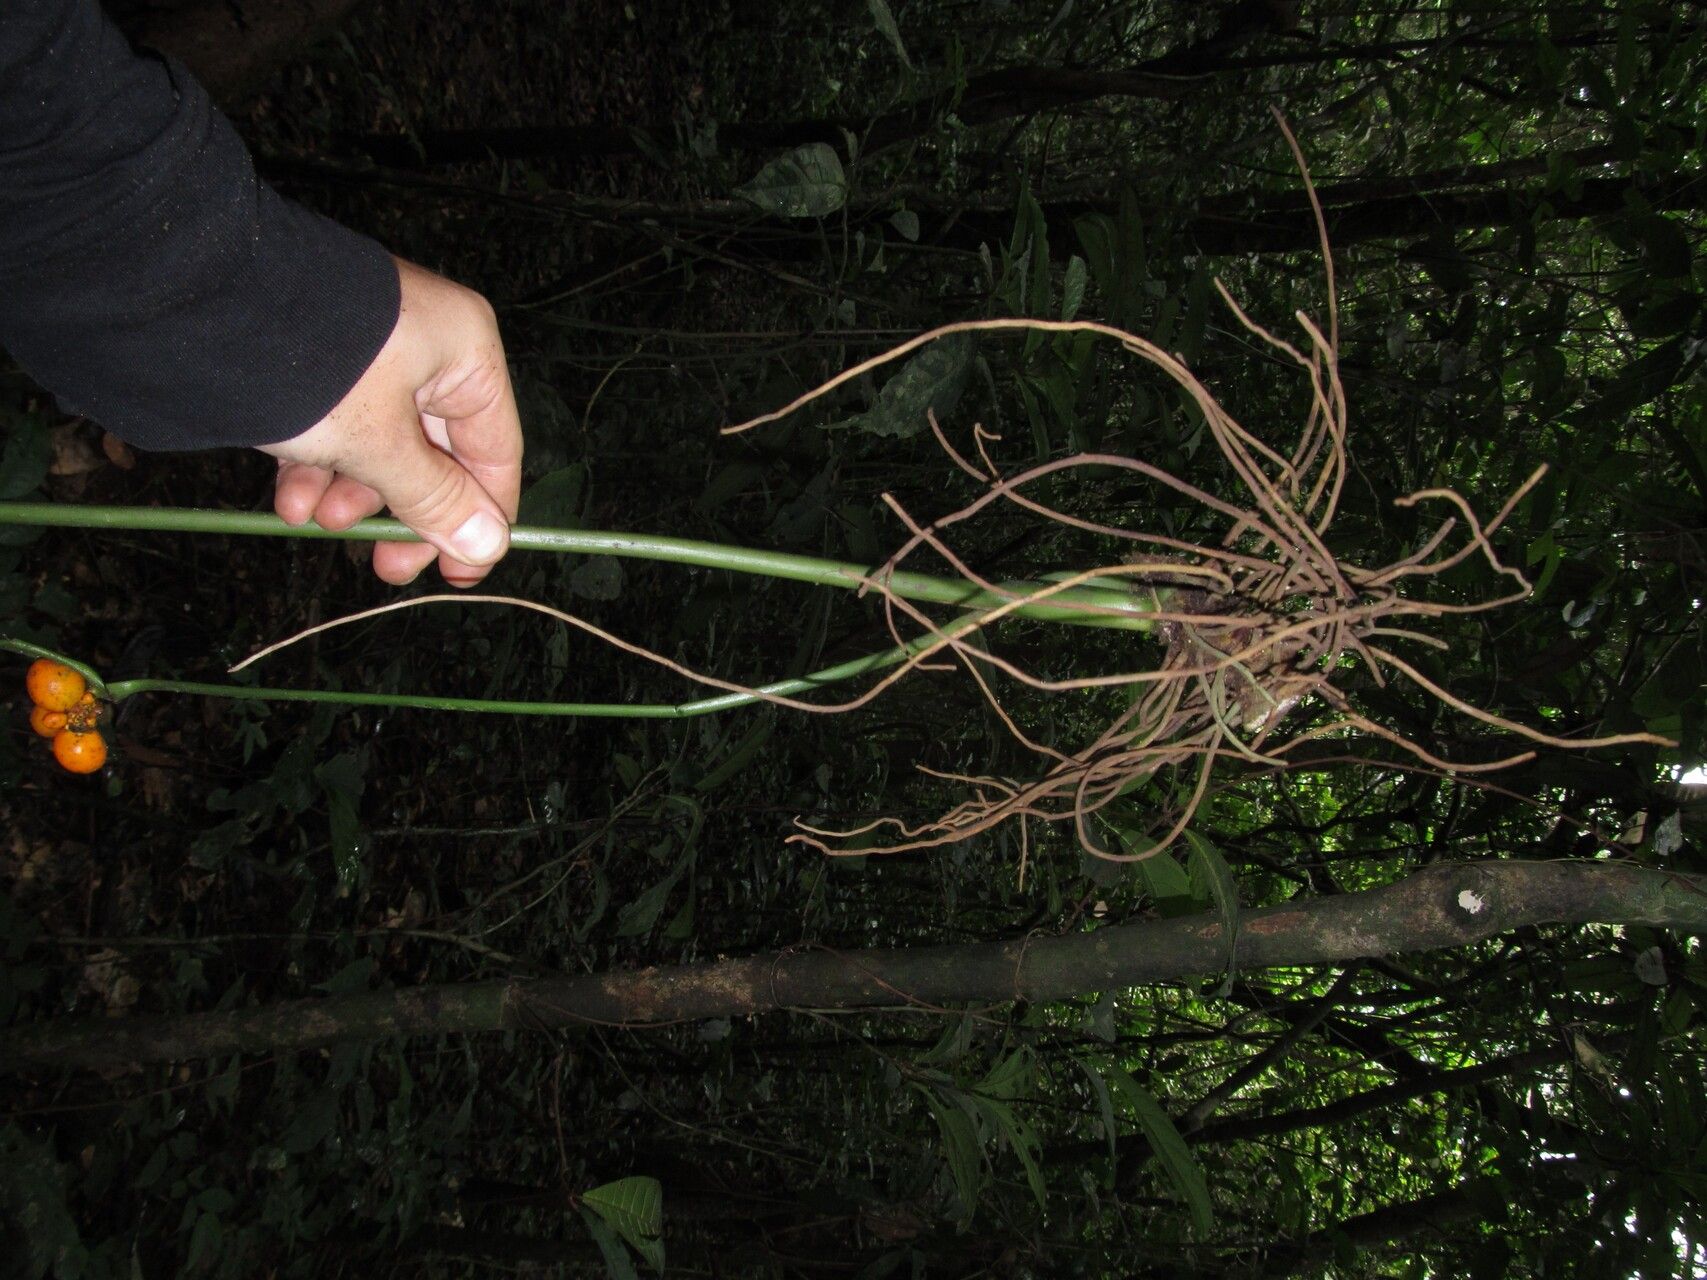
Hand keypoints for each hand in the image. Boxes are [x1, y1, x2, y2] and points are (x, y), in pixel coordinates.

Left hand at [260, 258, 522, 586]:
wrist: (200, 302)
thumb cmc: (317, 371)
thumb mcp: (381, 446)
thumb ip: (436, 500)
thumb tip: (487, 547)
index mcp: (466, 352)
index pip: (495, 452)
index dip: (480, 520)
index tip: (458, 575)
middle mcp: (430, 345)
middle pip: (435, 454)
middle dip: (399, 511)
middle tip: (383, 566)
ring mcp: (374, 349)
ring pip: (381, 444)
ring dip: (351, 494)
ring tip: (316, 522)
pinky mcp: (324, 357)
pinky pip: (337, 423)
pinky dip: (317, 466)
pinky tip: (290, 500)